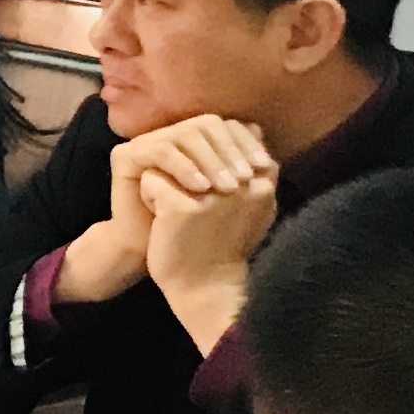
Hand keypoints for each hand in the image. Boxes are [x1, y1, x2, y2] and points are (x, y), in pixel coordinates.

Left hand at [138, 130, 280, 352]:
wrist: (205, 287)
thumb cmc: (224, 244)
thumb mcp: (252, 204)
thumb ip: (254, 166)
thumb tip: (250, 126)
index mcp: (262, 182)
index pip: (235, 132)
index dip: (210, 148)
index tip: (204, 180)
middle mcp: (243, 185)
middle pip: (199, 141)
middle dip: (186, 163)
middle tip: (188, 201)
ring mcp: (213, 195)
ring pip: (172, 158)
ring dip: (168, 180)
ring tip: (175, 210)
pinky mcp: (182, 207)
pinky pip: (152, 180)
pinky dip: (150, 197)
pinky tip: (161, 220)